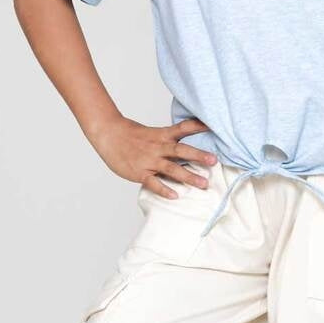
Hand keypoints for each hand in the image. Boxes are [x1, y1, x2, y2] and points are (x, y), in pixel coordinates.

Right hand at [89, 114, 217, 197]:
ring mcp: (149, 161)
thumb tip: (187, 147)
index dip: (198, 126)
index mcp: (162, 135)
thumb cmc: (131, 135)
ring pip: (171, 169)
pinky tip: (175, 196)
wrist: (108, 134)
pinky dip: (164, 189)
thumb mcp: (153, 133)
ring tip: (203, 183)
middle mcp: (158, 147)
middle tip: (214, 161)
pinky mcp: (139, 173)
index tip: (214, 126)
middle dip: (199, 156)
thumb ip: (169, 140)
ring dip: (188, 176)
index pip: (183, 128)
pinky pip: (153, 182)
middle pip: (181, 150)